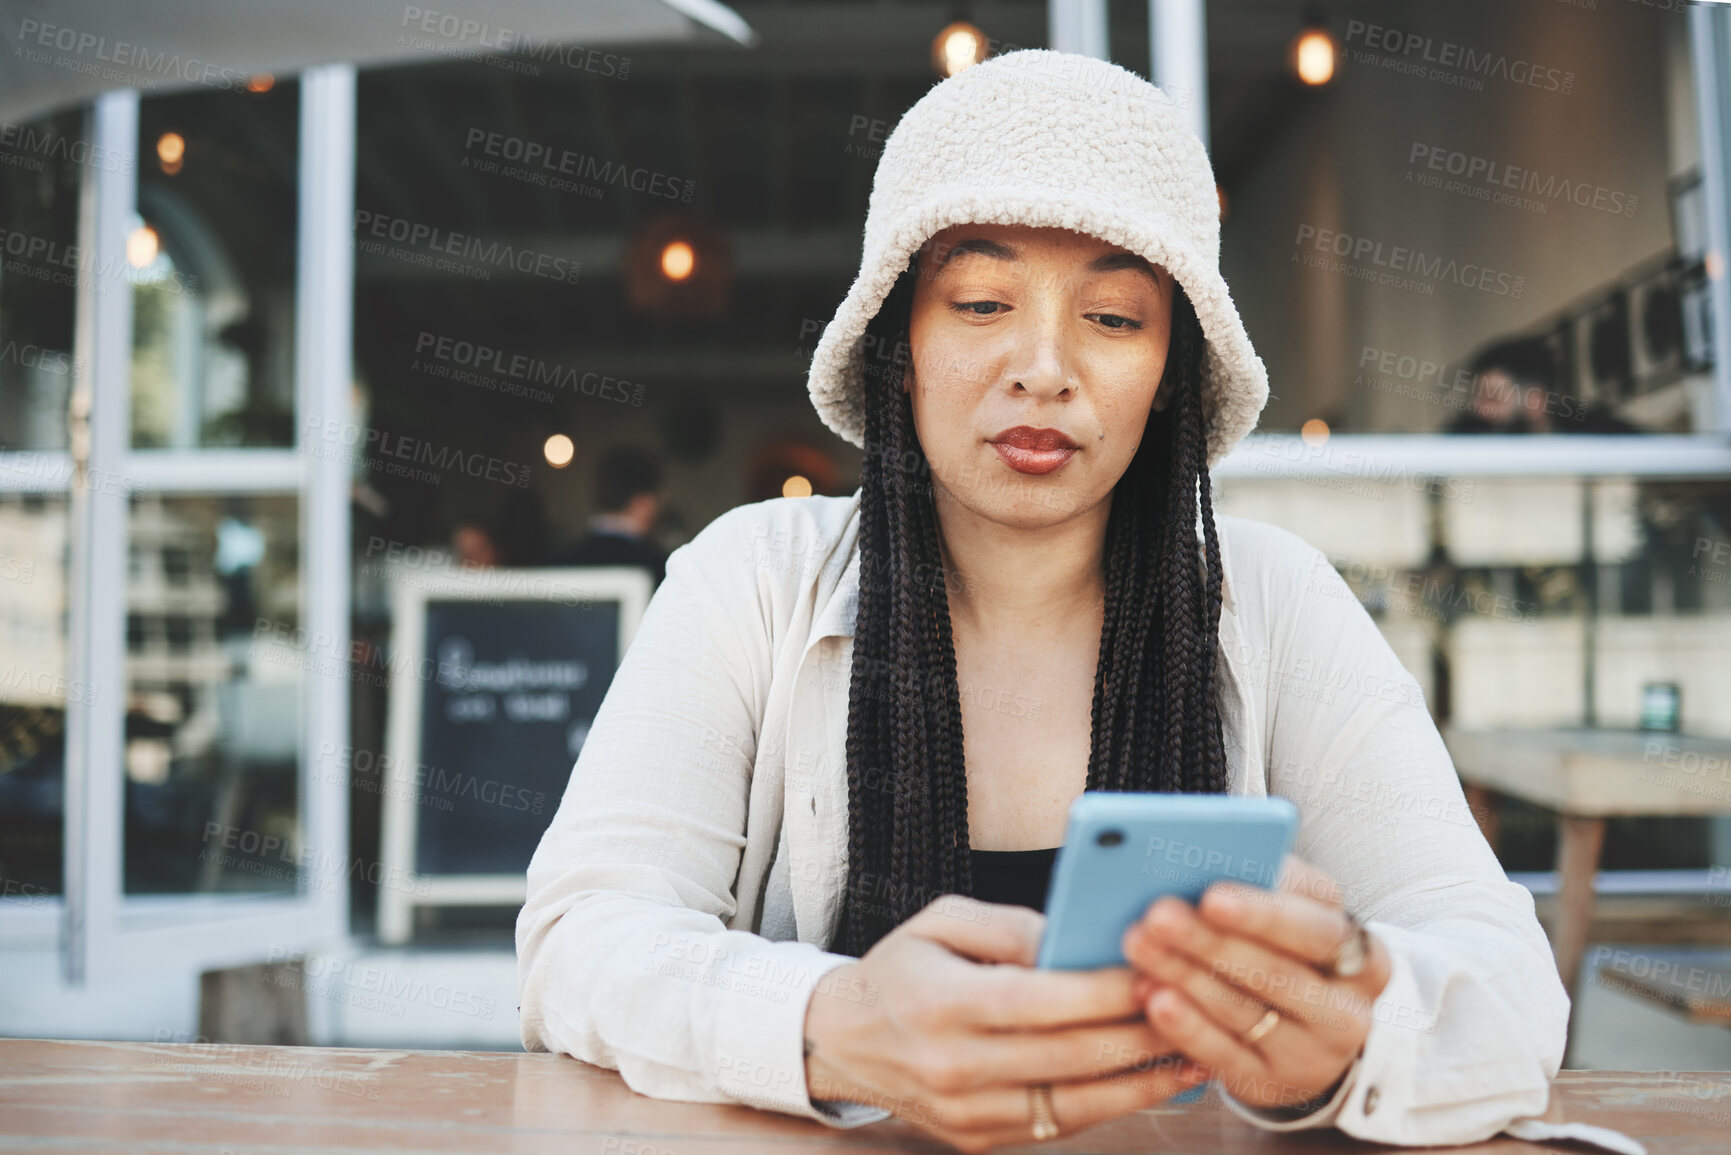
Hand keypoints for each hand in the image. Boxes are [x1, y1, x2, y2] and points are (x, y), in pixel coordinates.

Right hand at [803, 894, 1209, 1152]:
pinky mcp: (979, 1139)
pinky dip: (1110, 1103)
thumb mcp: (938, 922)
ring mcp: (966, 1111)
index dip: (1103, 989)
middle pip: (1067, 1055)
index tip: (1157, 969)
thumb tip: (1072, 937)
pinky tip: (1149, 1079)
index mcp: (939, 1002)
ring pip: (1073, 1102)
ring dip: (1141, 1081)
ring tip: (1195, 1053)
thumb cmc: (900, 969)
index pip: (1038, 999)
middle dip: (1139, 1032)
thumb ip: (1007, 926)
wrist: (842, 1041)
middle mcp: (951, 1064)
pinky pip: (1058, 1124)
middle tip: (1194, 1005)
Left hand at [1121, 856, 1392, 1112]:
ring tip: (1139, 947)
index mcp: (1361, 953)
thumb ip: (1268, 884)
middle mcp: (1346, 1009)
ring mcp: (1312, 1054)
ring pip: (1244, 1012)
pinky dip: (1185, 1026)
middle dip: (1210, 942)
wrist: (1314, 1032)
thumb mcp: (1298, 915)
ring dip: (1184, 976)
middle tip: (1156, 915)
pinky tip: (1153, 998)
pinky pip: (1224, 1055)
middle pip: (1276, 973)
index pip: (1317, 930)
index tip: (1211, 895)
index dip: (1264, 914)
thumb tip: (1204, 854)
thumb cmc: (1292, 951)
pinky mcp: (1272, 1083)